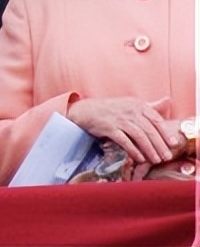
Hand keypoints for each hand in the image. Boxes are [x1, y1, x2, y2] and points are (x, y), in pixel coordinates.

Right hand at [67, 96, 181, 165]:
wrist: (86, 110)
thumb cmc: (112, 109)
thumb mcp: (131, 104)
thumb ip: (150, 106)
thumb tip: (168, 101)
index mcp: (137, 104)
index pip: (156, 119)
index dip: (166, 133)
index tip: (173, 144)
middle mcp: (129, 110)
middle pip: (149, 129)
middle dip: (160, 145)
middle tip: (166, 157)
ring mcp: (118, 119)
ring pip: (139, 136)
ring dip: (149, 149)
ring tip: (155, 160)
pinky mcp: (108, 127)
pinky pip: (124, 141)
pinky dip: (133, 150)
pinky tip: (140, 158)